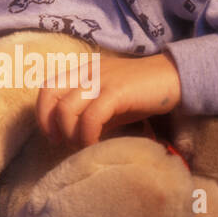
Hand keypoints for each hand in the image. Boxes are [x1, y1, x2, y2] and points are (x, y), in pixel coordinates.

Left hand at [36, 49, 181, 146]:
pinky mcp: (116, 91)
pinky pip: (92, 116)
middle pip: (50, 95)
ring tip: (82, 145)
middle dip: (50, 123)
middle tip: (62, 142)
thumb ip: (90, 112)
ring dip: (70, 133)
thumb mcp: (110, 102)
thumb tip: (73, 136)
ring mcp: (100, 80)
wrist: (174, 78)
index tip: (52, 135)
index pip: (47, 87)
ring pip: (67, 108)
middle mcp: (86, 71)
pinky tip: (95, 144)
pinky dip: (88, 134)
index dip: (43, 113)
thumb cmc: (141, 94)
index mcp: (82, 71)